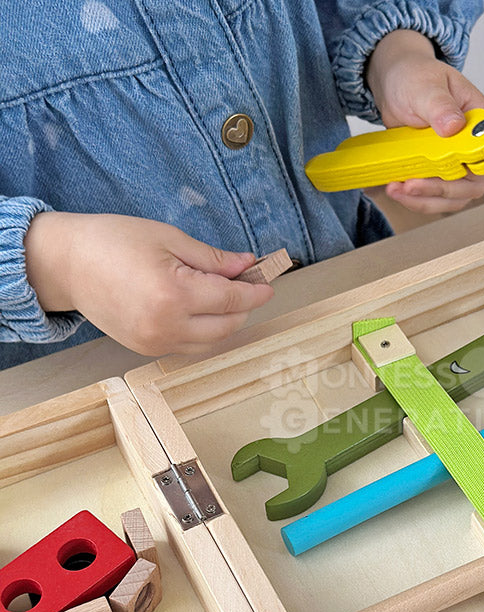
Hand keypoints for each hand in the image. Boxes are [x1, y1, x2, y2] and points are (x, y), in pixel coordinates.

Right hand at [24, 212, 273, 355]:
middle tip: (248, 283)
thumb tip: (246, 266)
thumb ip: (213, 259)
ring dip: (227, 321)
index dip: (255, 291)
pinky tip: (202, 309)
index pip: (233, 300)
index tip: (268, 282)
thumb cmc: (113, 241)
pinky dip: (205, 330)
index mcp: (174, 295)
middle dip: (244, 306)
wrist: (65, 264)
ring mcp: (155, 343)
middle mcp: (167, 326)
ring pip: (212, 341)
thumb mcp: (169, 239)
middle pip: (228, 325)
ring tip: (225, 295)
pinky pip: (190, 345)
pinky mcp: (146, 349)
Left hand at [366, 29, 483, 213]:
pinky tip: (395, 189)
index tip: (444, 176)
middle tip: (409, 186)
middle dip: (438, 192)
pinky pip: (430, 196)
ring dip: (422, 200)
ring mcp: (452, 164)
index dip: (471, 174)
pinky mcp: (434, 173)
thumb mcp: (427, 86)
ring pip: (449, 197)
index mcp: (479, 124)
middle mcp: (470, 148)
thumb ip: (440, 106)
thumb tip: (454, 126)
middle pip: (468, 187)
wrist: (394, 83)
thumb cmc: (416, 76)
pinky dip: (413, 198)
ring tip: (396, 190)